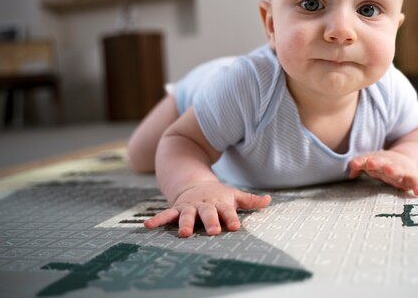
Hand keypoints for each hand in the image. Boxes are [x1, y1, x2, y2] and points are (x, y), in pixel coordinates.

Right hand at [144, 181, 270, 236]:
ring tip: (183, 233)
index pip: (228, 212)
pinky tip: (148, 226)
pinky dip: (157, 220)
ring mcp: (189, 207)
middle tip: (213, 232)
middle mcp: (204, 206)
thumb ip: (250, 200)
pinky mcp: (176, 209)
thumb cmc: (218, 195)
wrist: (195, 184)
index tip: (236, 227)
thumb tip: (269, 200)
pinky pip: (166, 215)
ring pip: (186, 215)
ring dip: (184, 223)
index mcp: (220, 203)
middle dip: (211, 222)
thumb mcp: (234, 195)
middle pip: (208, 214)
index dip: (232, 219)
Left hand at [348, 150, 417, 195]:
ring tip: (390, 171)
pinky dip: (417, 186)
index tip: (355, 164)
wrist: (405, 160)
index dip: (361, 162)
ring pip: (397, 170)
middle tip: (371, 163)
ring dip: (393, 170)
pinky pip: (415, 182)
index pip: (368, 160)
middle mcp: (388, 165)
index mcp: (377, 162)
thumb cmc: (383, 165)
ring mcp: (401, 171)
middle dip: (376, 163)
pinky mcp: (412, 178)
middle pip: (381, 163)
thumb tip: (351, 174)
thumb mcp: (371, 164)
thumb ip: (360, 166)